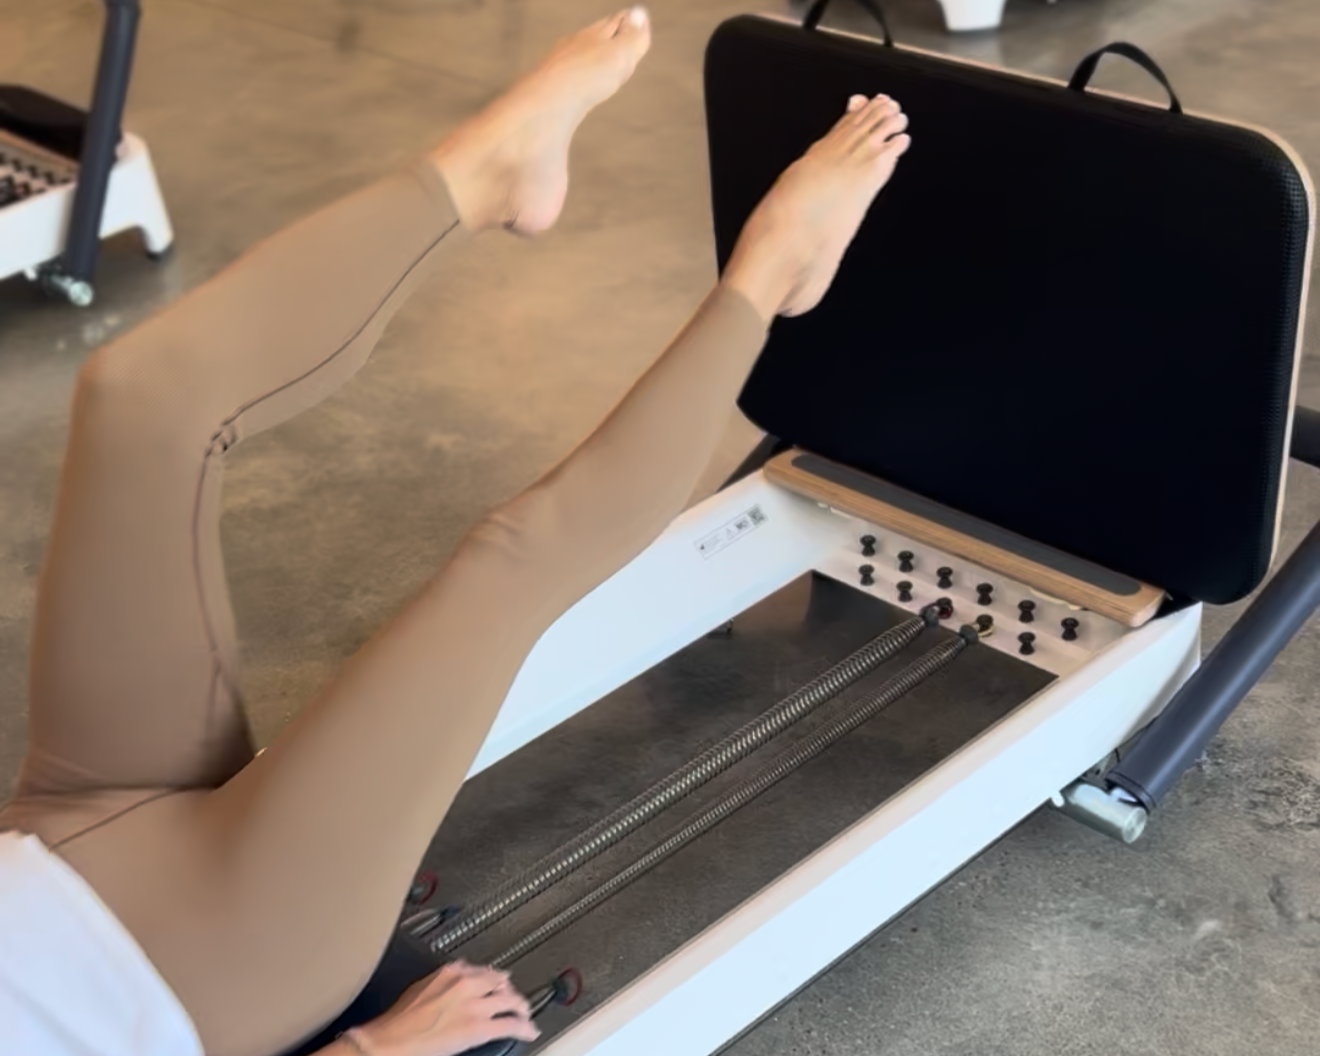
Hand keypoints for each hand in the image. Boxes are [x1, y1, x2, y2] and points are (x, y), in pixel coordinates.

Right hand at [350, 960, 538, 1055]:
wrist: (390, 1041)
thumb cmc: (398, 1020)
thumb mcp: (420, 986)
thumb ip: (443, 978)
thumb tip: (458, 972)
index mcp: (450, 972)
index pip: (481, 969)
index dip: (493, 977)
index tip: (497, 980)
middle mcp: (466, 984)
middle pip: (499, 982)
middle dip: (509, 990)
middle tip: (515, 996)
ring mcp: (474, 1006)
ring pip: (509, 1000)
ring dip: (520, 1007)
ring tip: (525, 1012)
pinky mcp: (479, 1028)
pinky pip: (510, 1024)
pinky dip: (524, 1027)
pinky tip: (529, 1030)